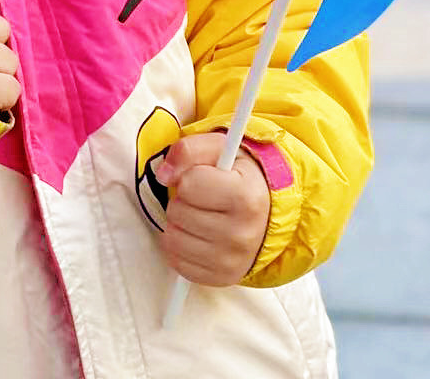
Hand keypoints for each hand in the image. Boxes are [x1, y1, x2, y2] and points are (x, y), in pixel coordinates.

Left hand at [154, 134, 271, 286]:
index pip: (190, 184)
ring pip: (173, 238)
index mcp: (247, 198)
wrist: (265, 212)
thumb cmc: (238, 177)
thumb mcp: (219, 150)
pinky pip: (176, 261)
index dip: (189, 177)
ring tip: (200, 216)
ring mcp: (233, 261)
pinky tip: (198, 235)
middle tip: (203, 199)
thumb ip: (188, 150)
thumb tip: (164, 174)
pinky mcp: (221, 278)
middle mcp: (243, 234)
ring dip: (179, 224)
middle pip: (178, 213)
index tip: (204, 178)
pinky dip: (180, 246)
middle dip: (183, 201)